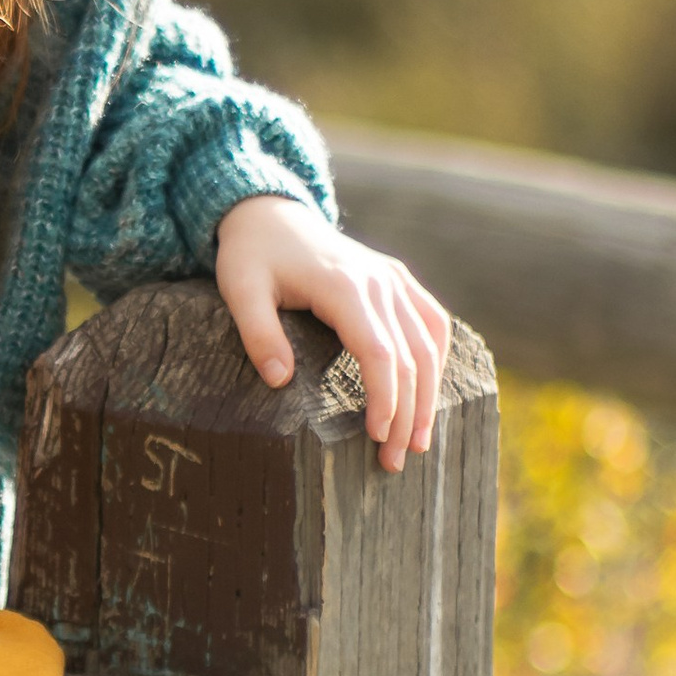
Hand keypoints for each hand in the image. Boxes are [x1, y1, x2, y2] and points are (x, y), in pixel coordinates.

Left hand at [213, 194, 450, 470]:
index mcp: (343, 285)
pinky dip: (436, 360)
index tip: (378, 438)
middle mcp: (379, 281)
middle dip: (408, 414)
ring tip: (419, 442)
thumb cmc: (252, 255)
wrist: (271, 214)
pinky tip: (429, 394)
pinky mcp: (397, 279)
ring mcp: (393, 278)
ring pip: (429, 343)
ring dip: (429, 395)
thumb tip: (279, 381)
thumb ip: (258, 334)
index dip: (384, 398)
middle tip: (395, 461)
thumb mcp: (239, 289)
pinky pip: (431, 322)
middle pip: (410, 356)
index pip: (378, 352)